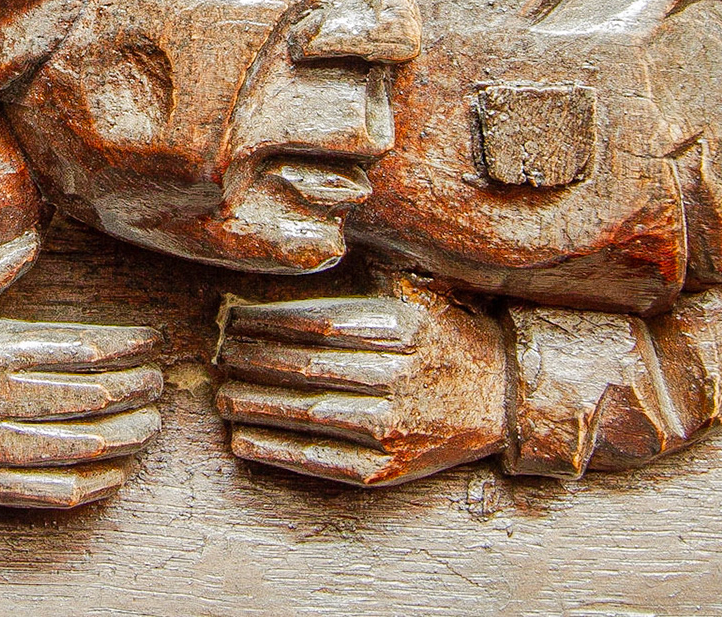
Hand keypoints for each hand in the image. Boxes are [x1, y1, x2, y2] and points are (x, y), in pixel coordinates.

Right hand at [0, 232, 164, 507]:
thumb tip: (34, 238)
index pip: (80, 352)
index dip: (125, 347)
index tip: (152, 342)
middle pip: (87, 400)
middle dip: (133, 390)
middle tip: (158, 383)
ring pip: (76, 447)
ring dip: (123, 436)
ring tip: (150, 424)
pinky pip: (48, 493)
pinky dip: (90, 485)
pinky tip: (117, 473)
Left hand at [215, 274, 505, 486]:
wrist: (502, 399)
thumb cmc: (447, 338)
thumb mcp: (416, 296)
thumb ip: (365, 281)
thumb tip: (302, 254)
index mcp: (400, 329)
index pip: (319, 323)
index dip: (268, 322)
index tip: (234, 321)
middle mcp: (397, 378)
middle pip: (308, 368)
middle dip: (253, 362)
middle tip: (219, 356)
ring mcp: (393, 427)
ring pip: (308, 414)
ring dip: (256, 406)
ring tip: (222, 397)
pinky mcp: (388, 468)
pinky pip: (322, 460)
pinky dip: (277, 452)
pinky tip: (244, 441)